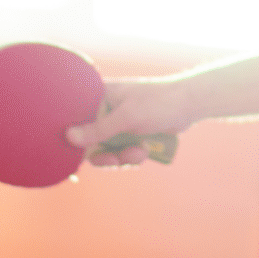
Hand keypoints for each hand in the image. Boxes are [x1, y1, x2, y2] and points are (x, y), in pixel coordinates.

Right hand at [66, 78, 197, 166]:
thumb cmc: (157, 103)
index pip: (77, 119)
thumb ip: (99, 129)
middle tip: (115, 161)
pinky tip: (145, 151)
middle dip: (105, 154)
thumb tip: (69, 137)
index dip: (76, 139)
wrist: (189, 105)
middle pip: (90, 141)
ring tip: (138, 153)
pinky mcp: (131, 133)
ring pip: (108, 150)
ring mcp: (119, 123)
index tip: (80, 155)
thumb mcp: (127, 117)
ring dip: (122, 157)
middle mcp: (106, 109)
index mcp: (99, 97)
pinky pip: (122, 152)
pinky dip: (132, 155)